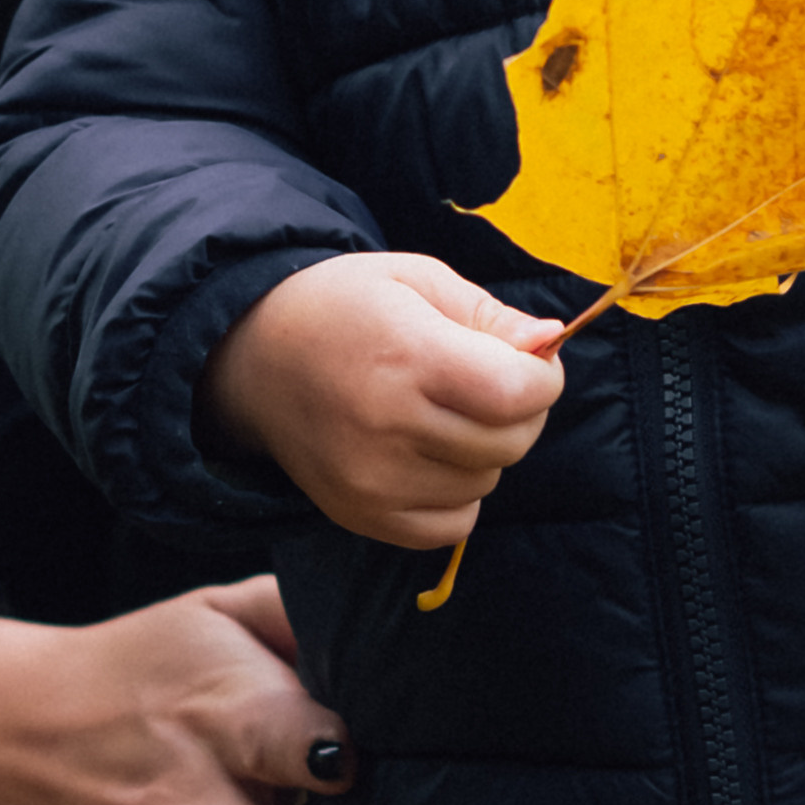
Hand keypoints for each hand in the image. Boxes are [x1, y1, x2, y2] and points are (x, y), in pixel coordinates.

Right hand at [199, 251, 563, 549]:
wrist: (255, 358)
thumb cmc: (347, 305)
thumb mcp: (418, 279)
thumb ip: (490, 314)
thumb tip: (549, 341)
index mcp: (408, 356)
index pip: (517, 393)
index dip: (544, 377)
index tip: (533, 361)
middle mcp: (387, 425)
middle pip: (510, 441)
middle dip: (522, 410)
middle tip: (492, 381)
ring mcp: (371, 480)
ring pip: (486, 481)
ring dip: (487, 449)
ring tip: (447, 411)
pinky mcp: (360, 515)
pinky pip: (453, 525)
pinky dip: (460, 492)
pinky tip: (431, 452)